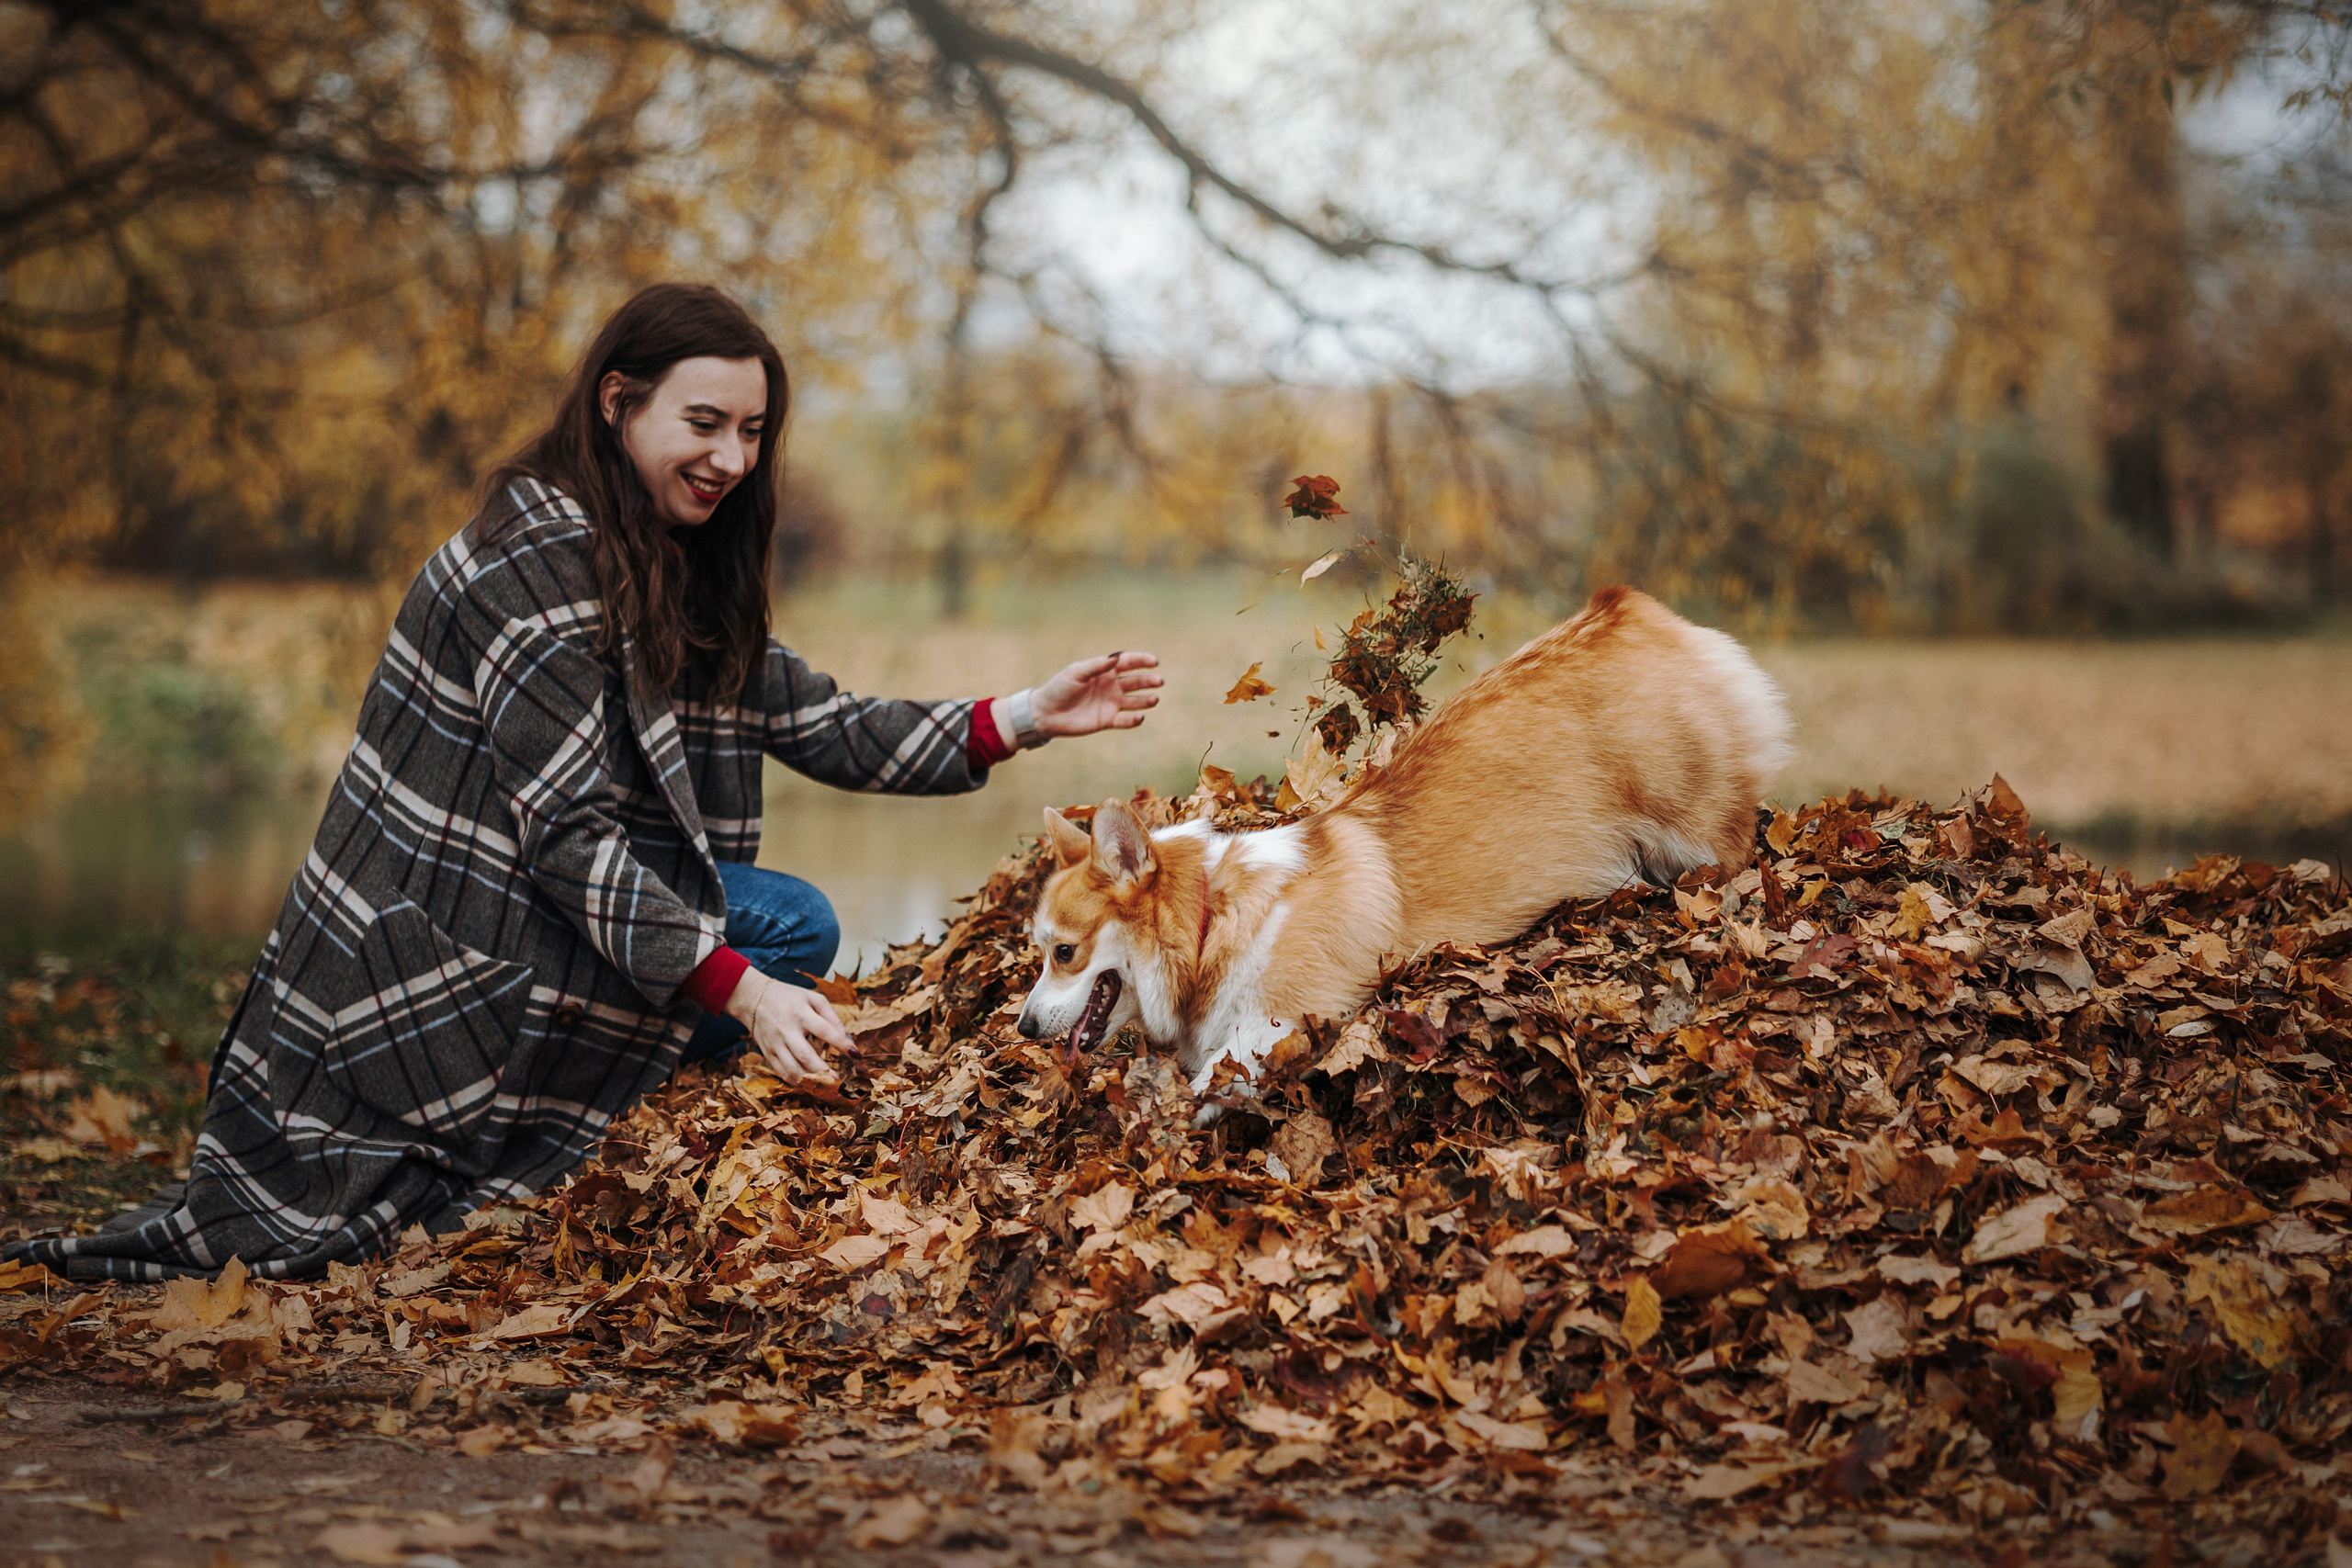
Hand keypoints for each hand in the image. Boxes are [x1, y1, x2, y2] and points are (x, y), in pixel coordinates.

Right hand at [725, 971, 849, 1083]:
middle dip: (824, 1070)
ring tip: (824, 1080)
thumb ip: (831, 1016)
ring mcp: (775, 1043)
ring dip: (810, 1079)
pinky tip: (808, 1080)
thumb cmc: (790, 998)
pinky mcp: (767, 1053)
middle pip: (806, 1055)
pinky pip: (782, 1072)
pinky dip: (796, 1080)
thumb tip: (846, 1038)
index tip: (856, 1055)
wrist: (754, 999)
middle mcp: (786, 1029)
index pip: (824, 1030)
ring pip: (793, 1068)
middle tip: (837, 1078)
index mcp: (800, 1012)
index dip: (841, 1044)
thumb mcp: (812, 998)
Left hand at [1031, 651, 1161, 737]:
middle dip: (1148, 681)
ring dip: (1146, 700)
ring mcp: (1111, 703)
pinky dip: (1134, 720)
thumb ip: (1097, 665)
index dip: (1142, 661)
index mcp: (1104, 670)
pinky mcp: (1107, 720)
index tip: (1154, 662)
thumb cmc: (1059, 688)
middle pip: (1135, 681)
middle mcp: (1111, 686)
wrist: (1046, 713)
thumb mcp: (1076, 672)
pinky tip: (1140, 717)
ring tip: (1154, 699)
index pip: (1128, 663)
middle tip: (1159, 681)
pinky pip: (1125, 720)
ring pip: (1134, 701)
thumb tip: (1116, 657)